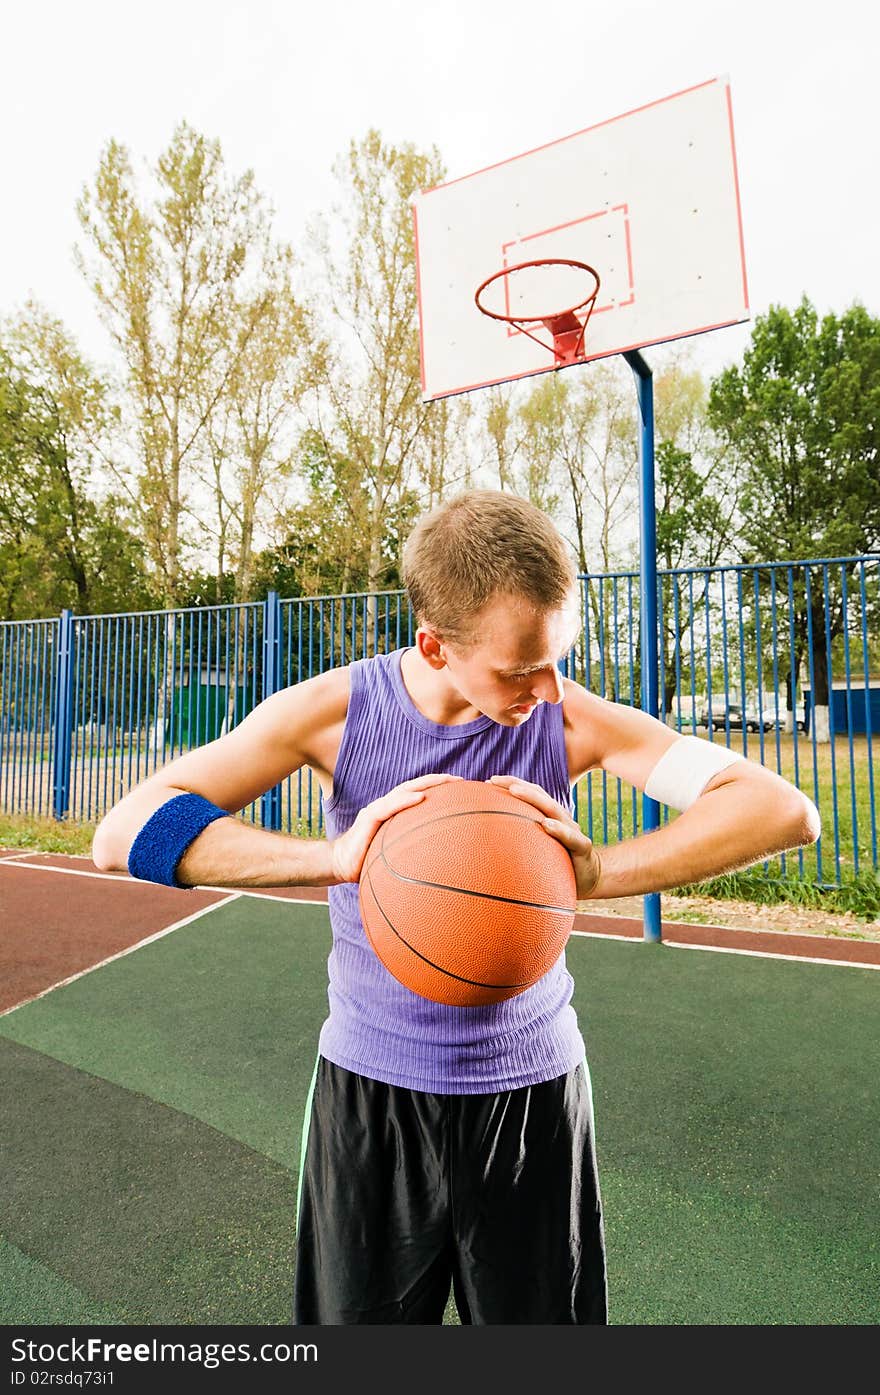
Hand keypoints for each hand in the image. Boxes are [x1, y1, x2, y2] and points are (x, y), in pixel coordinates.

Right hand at [329, 773, 463, 883]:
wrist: (339, 865)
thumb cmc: (366, 862)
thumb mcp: (392, 854)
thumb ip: (409, 852)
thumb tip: (436, 865)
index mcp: (392, 813)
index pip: (417, 794)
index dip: (437, 788)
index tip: (460, 788)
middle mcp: (385, 806)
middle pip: (414, 787)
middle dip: (438, 780)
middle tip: (461, 780)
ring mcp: (376, 810)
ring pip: (404, 790)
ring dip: (427, 784)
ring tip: (446, 781)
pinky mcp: (368, 818)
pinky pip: (389, 806)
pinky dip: (405, 800)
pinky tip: (421, 797)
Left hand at [487, 774, 601, 899]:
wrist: (590, 878)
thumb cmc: (559, 863)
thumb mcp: (537, 850)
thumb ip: (519, 843)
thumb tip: (487, 846)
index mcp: (549, 817)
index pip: (530, 794)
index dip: (512, 784)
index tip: (489, 781)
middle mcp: (560, 818)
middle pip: (538, 795)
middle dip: (516, 784)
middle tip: (494, 780)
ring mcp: (572, 830)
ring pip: (553, 809)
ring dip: (533, 798)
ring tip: (514, 791)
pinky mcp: (582, 846)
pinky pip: (571, 837)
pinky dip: (559, 830)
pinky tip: (546, 824)